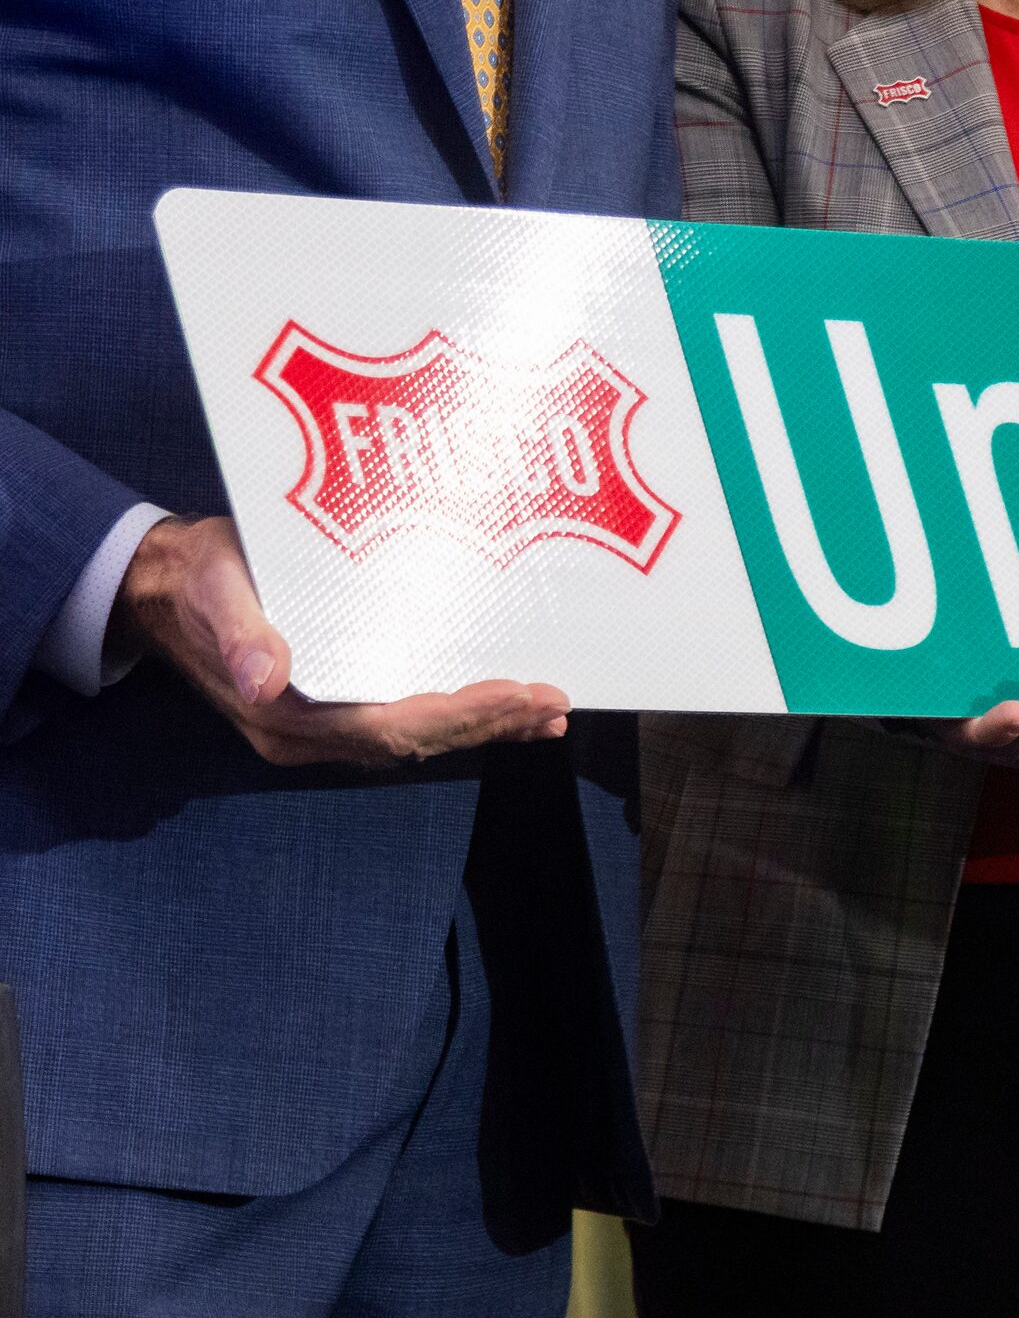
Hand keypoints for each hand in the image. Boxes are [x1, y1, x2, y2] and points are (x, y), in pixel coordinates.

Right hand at [111, 514, 567, 767]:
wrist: (167, 586)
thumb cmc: (200, 577)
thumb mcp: (217, 590)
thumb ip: (241, 634)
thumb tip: (264, 680)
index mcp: (285, 714)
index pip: (390, 726)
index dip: (458, 716)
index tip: (517, 695)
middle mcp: (309, 734)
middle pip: (416, 740)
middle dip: (488, 724)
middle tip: (552, 705)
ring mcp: (321, 728)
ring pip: (417, 737)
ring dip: (483, 727)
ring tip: (545, 714)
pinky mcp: (334, 709)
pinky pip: (406, 721)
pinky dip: (459, 717)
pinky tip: (501, 709)